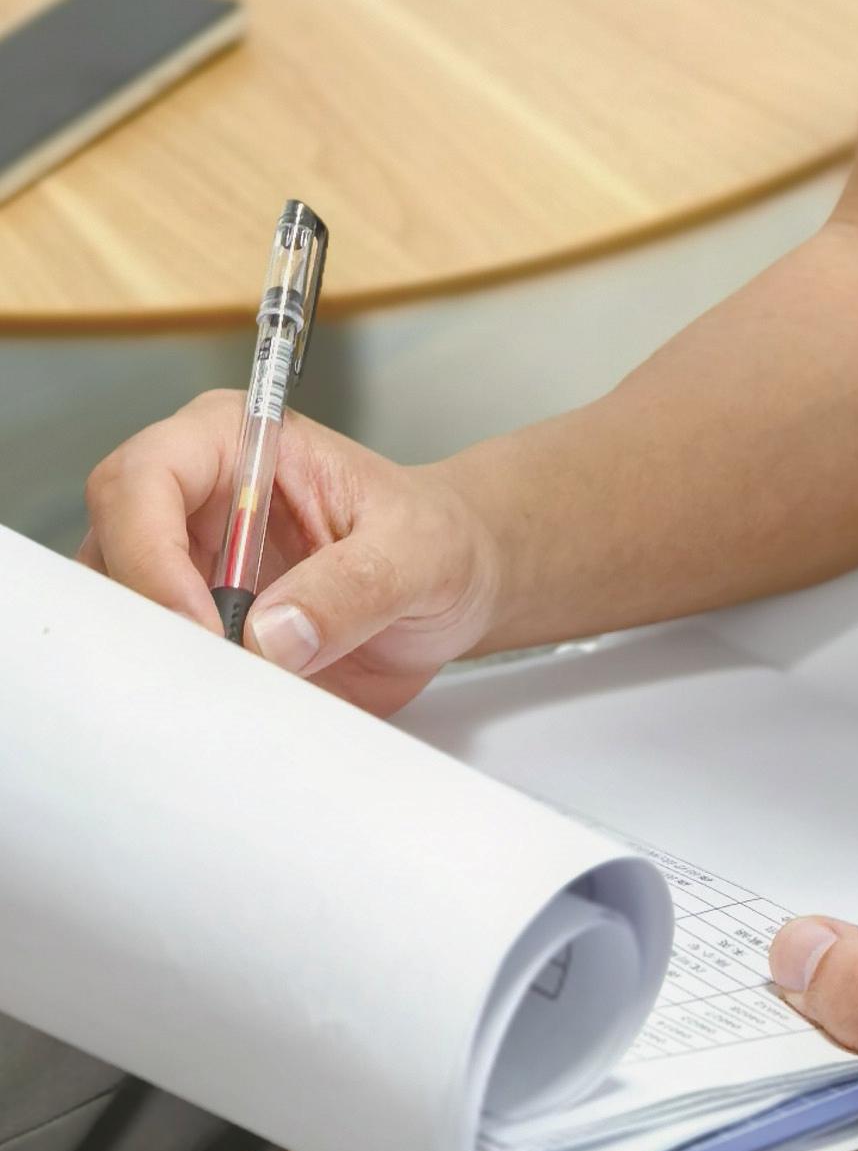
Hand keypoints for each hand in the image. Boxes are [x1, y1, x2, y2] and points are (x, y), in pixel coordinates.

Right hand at [81, 393, 501, 711]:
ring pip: (115, 616)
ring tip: (231, 693)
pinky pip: (153, 662)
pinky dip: (175, 692)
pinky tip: (228, 708)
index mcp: (238, 442)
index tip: (202, 626)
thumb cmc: (437, 539)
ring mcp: (184, 566)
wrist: (458, 582)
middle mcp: (193, 499)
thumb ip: (354, 586)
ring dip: (158, 663)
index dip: (150, 555)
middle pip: (107, 552)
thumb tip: (273, 635)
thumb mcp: (419, 554)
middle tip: (210, 675)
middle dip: (143, 620)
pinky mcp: (194, 626)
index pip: (142, 479)